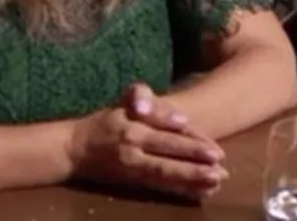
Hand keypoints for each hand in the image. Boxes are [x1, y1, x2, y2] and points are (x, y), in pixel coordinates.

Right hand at [68, 85, 228, 199]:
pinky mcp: (132, 181)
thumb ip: (152, 105)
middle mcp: (135, 150)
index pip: (172, 135)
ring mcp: (133, 169)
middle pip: (169, 159)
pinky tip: (198, 193)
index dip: (195, 143)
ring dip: (190, 181)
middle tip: (221, 172)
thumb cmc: (108, 120)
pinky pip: (158, 187)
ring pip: (165, 176)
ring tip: (215, 183)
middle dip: (196, 166)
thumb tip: (180, 118)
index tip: (216, 151)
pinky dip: (179, 190)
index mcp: (137, 128)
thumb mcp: (126, 103)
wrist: (75, 147)